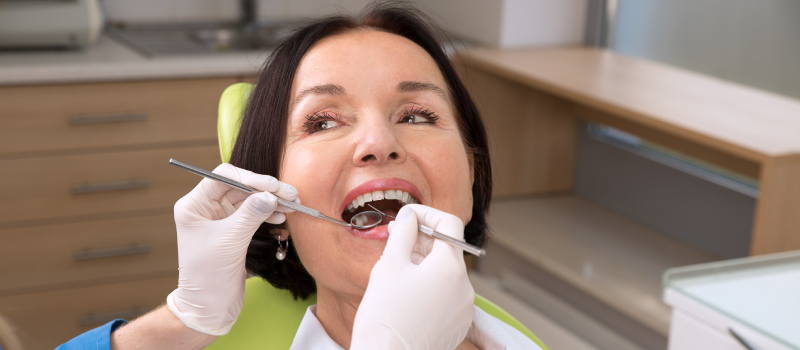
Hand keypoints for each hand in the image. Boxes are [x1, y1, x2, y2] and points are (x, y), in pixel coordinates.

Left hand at [166, 163, 298, 335]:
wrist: (208, 309)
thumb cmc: (208, 277)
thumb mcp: (230, 241)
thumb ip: (251, 214)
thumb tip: (271, 195)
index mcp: (194, 205)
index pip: (224, 177)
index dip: (250, 178)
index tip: (274, 186)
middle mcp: (206, 208)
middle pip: (240, 187)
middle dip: (266, 190)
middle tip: (291, 194)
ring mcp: (220, 220)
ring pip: (250, 200)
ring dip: (271, 201)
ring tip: (292, 205)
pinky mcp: (233, 232)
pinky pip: (253, 214)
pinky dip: (268, 214)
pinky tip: (281, 217)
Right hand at [351, 204, 474, 349]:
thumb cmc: (386, 316)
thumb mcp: (390, 265)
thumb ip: (403, 232)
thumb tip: (409, 216)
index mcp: (451, 268)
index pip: (450, 224)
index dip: (426, 214)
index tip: (405, 217)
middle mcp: (465, 288)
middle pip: (448, 249)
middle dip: (422, 239)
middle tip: (394, 238)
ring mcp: (463, 309)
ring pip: (446, 272)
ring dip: (424, 262)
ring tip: (396, 267)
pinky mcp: (456, 325)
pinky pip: (446, 295)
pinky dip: (429, 285)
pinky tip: (405, 292)